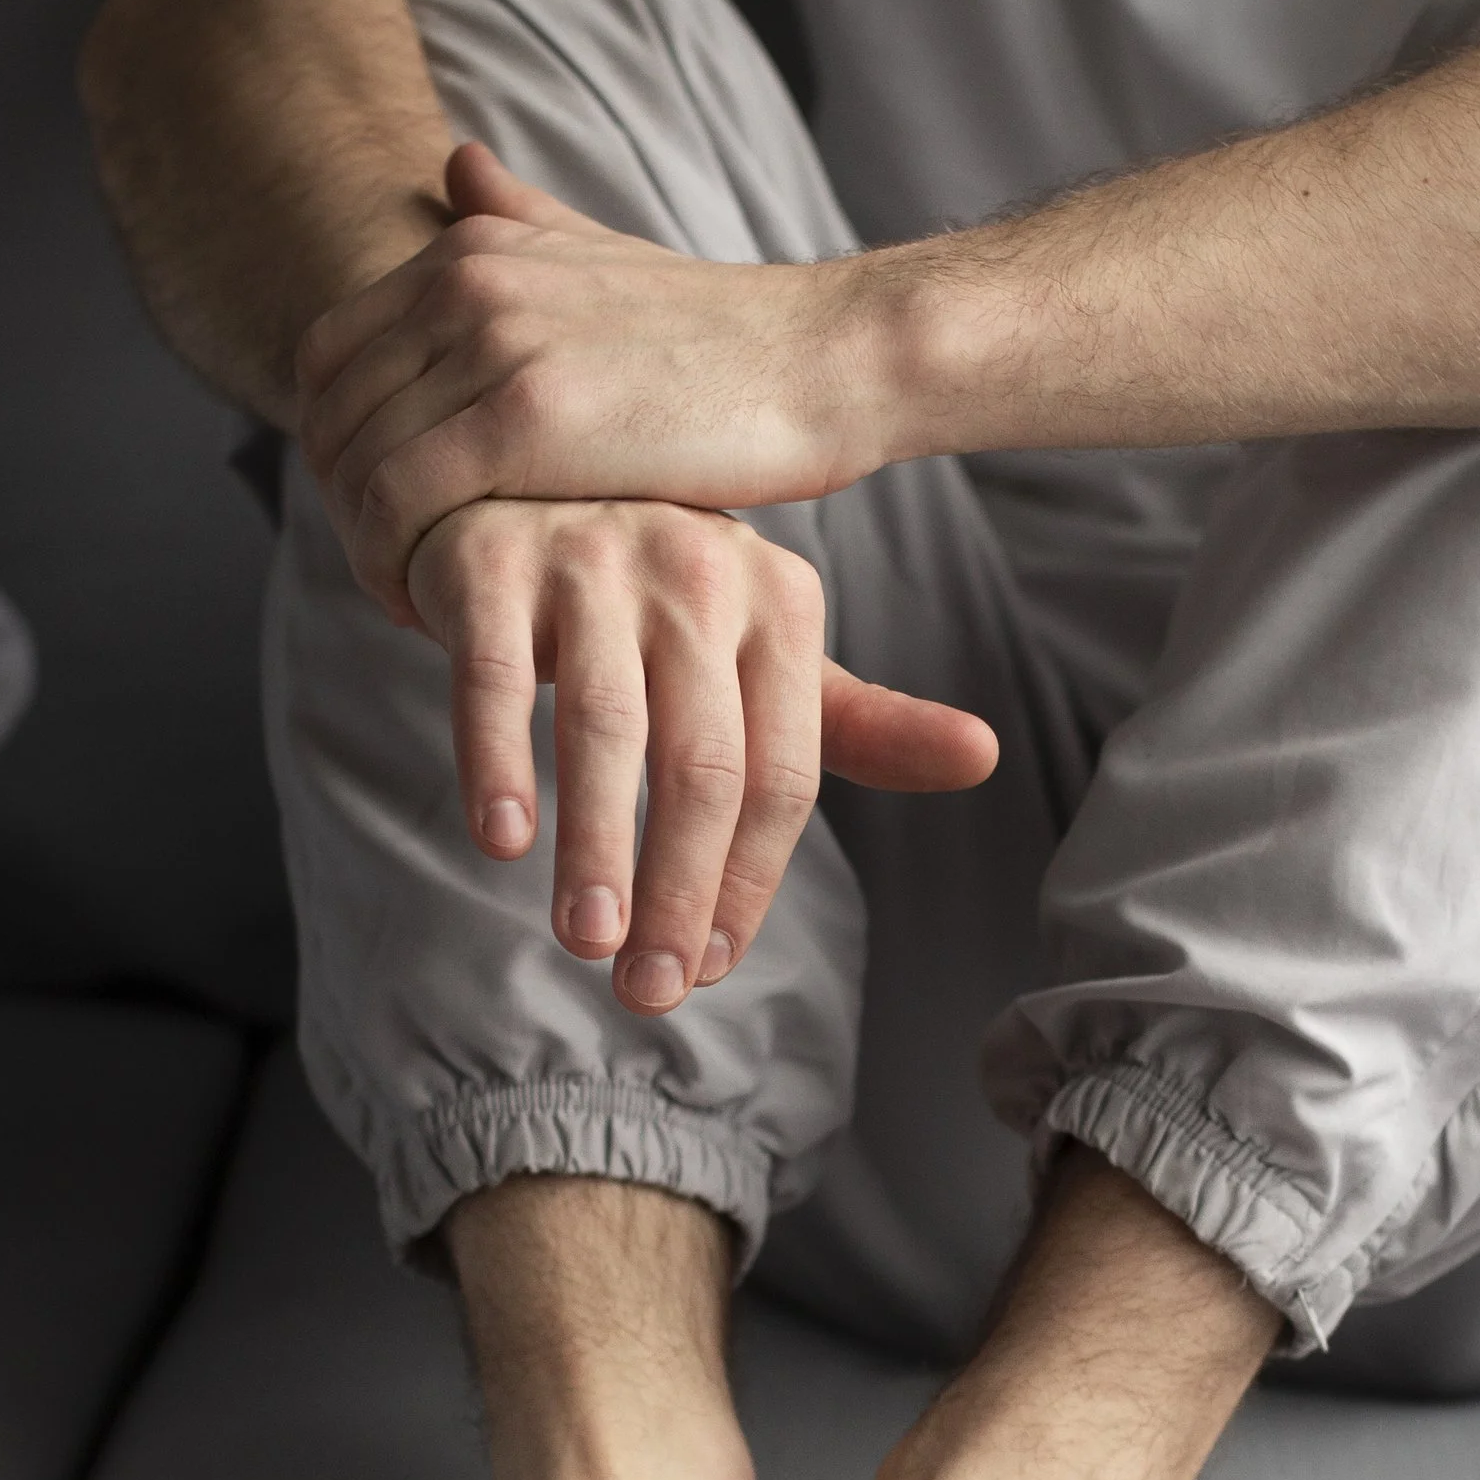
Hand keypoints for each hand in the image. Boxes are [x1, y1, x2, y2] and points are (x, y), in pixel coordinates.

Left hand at [299, 144, 884, 618]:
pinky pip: (401, 502)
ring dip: (366, 546)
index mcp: (473, 247)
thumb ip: (522, 218)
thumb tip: (456, 164)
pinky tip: (428, 606)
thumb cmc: (727, 338)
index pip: (331, 354)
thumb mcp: (610, 253)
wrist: (821, 362)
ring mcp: (491, 346)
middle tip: (390, 572)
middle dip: (343, 508)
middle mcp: (464, 282)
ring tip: (410, 599)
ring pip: (357, 465)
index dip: (335, 445)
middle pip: (333, 414)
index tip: (378, 514)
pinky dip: (392, 563)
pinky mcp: (523, 421)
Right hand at [403, 496, 994, 1012]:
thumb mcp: (769, 658)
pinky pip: (495, 675)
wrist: (525, 489)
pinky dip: (499, 761)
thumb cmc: (661, 603)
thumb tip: (986, 758)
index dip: (749, 883)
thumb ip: (864, 724)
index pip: (782, 775)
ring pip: (604, 726)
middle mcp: (699, 572)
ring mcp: (594, 559)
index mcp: (782, 603)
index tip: (707, 969)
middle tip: (650, 990)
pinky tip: (504, 842)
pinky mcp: (493, 560)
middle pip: (703, 765)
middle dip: (679, 891)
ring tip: (586, 942)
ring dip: (596, 848)